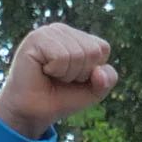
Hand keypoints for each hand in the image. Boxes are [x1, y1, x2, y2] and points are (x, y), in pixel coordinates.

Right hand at [0, 23, 117, 136]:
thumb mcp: (94, 91)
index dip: (94, 71)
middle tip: (62, 78)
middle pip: (93, 51)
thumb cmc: (62, 97)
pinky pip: (61, 56)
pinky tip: (43, 70)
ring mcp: (48, 32)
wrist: (34, 110)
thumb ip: (107, 80)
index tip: (77, 78)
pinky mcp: (35, 38)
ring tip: (52, 75)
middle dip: (81, 73)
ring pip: (78, 54)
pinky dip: (56, 71)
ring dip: (67, 74)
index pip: (102, 48)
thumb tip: (99, 71)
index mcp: (77, 37)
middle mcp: (62, 30)